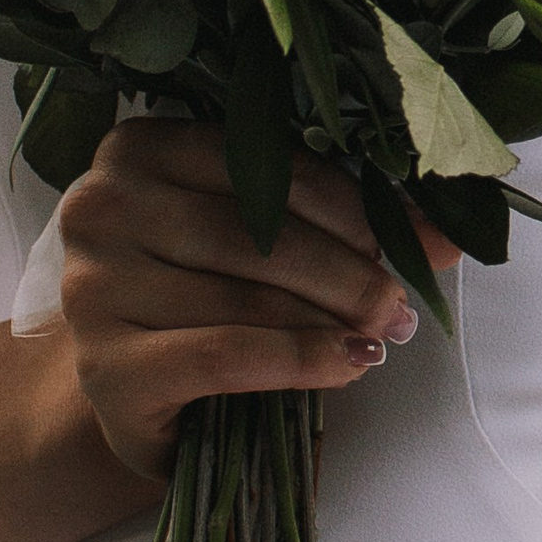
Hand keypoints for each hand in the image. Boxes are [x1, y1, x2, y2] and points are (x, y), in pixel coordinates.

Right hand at [57, 120, 458, 476]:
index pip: (267, 166)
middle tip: (402, 307)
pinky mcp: (105, 366)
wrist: (128, 394)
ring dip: (331, 319)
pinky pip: (224, 354)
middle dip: (349, 271)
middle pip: (258, 232)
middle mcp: (102, 206)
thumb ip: (337, 225)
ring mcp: (92, 288)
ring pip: (245, 295)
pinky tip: (346, 364)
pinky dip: (298, 359)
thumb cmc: (201, 301)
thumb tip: (449, 233)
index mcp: (139, 148)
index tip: (418, 241)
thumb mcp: (261, 244)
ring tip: (381, 337)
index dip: (354, 206)